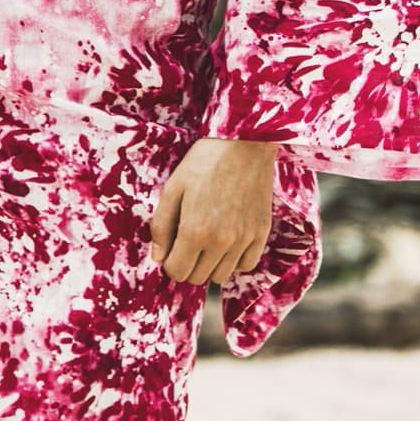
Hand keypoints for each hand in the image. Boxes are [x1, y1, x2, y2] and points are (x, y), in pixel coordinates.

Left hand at [147, 137, 276, 285]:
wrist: (243, 143)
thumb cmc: (205, 162)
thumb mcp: (173, 188)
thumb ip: (161, 225)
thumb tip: (158, 257)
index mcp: (195, 230)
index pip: (177, 272)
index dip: (170, 263)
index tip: (172, 249)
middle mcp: (221, 241)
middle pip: (198, 278)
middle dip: (188, 265)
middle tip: (188, 243)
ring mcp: (244, 239)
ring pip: (221, 276)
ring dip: (210, 265)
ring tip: (208, 240)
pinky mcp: (261, 233)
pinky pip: (246, 265)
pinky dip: (235, 260)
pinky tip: (228, 242)